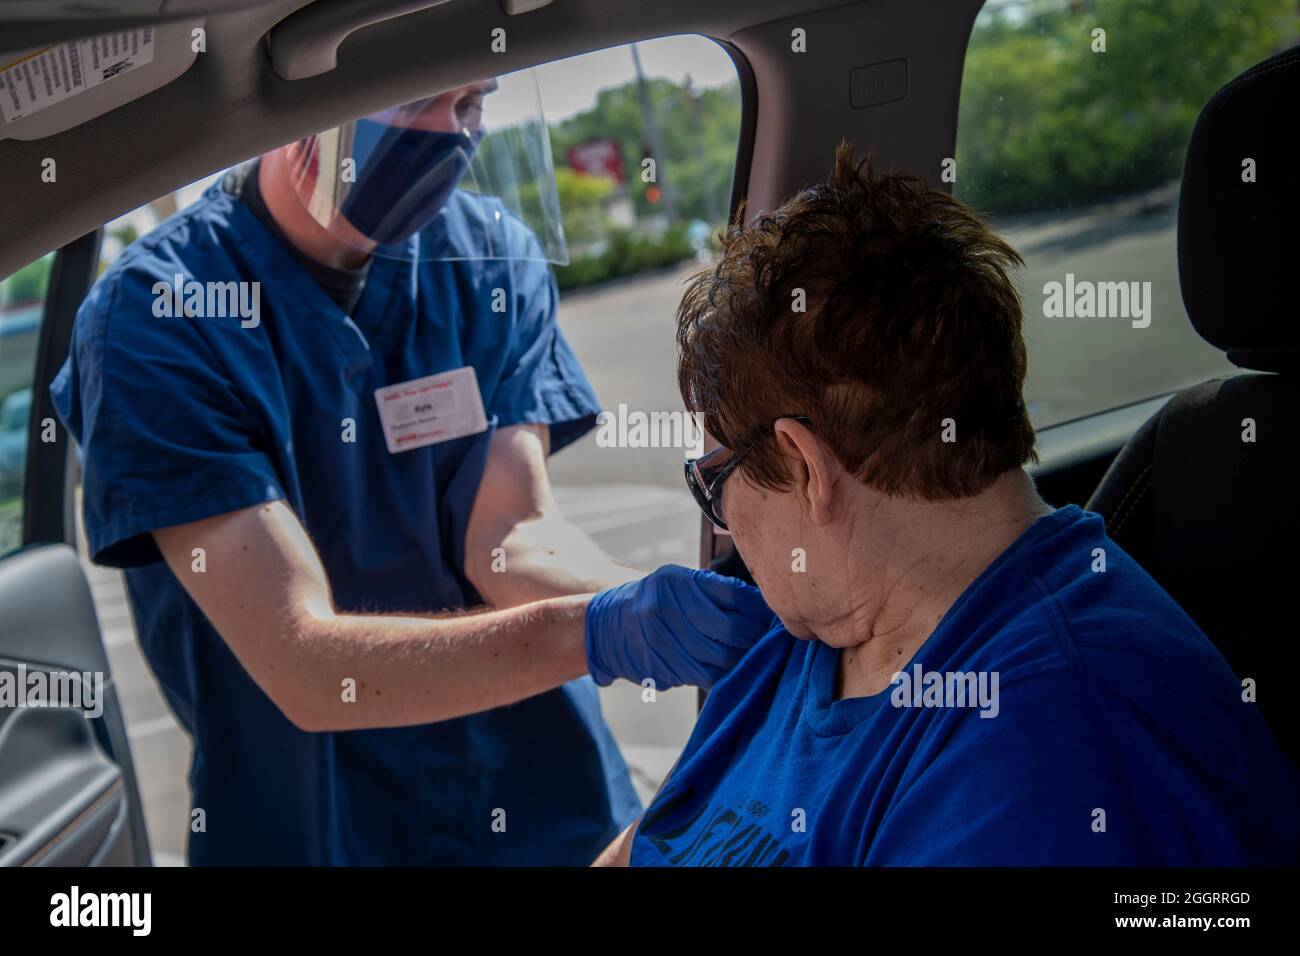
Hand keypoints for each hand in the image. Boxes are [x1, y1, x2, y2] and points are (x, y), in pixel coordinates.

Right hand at [584, 564, 773, 689]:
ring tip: (757, 655)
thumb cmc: (654, 599)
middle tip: (772, 640)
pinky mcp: (662, 669)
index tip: (776, 617)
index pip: (732, 595)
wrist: (609, 626)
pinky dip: (725, 674)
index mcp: (677, 583)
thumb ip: (714, 589)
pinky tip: (734, 668)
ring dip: (745, 659)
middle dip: (756, 637)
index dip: (759, 610)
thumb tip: (760, 606)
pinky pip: (706, 676)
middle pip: (729, 629)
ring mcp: (664, 643)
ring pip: (721, 657)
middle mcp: (668, 611)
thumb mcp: (678, 580)